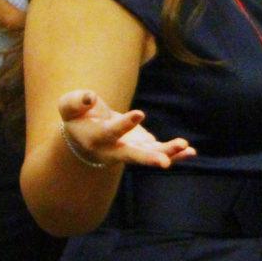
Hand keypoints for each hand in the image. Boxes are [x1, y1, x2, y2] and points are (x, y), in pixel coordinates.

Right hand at [57, 89, 196, 169]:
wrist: (84, 137)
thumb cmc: (77, 117)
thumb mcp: (69, 106)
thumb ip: (77, 101)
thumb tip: (90, 97)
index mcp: (97, 138)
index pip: (112, 132)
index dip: (125, 124)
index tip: (140, 113)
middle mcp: (114, 149)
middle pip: (132, 155)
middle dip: (148, 158)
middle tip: (164, 163)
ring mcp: (130, 150)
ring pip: (150, 155)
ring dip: (168, 153)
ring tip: (186, 147)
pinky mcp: (142, 148)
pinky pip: (160, 154)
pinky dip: (176, 154)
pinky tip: (191, 152)